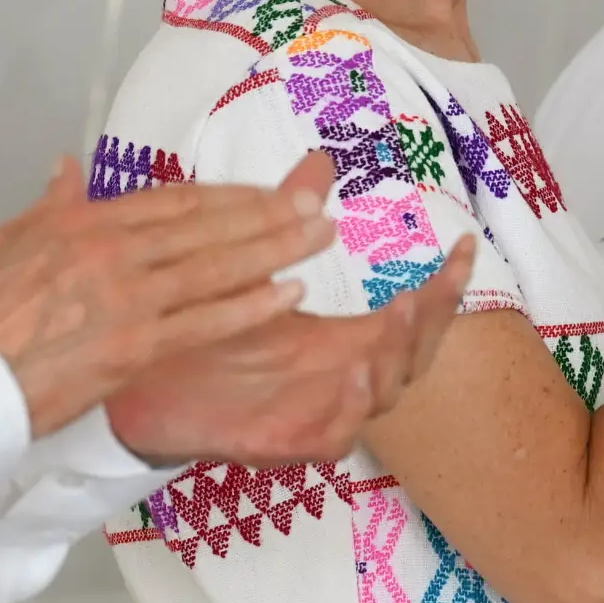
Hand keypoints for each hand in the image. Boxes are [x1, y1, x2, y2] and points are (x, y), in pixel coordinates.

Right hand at [0, 151, 338, 437]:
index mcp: (86, 221)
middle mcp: (116, 251)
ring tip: (319, 237)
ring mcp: (130, 298)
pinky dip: (250, 305)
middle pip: (208, 225)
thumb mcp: (7, 239)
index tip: (266, 191)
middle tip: (317, 203)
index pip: (173, 200)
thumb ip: (51, 203)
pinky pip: (206, 321)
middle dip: (268, 213)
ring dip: (275, 249)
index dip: (227, 195)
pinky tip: (289, 293)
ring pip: (217, 266)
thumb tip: (68, 165)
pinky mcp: (136, 345)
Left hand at [104, 236, 475, 468]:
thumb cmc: (202, 333)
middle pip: (411, 360)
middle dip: (432, 325)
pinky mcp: (282, 442)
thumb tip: (319, 161)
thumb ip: (289, 218)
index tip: (465, 245)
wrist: (138, 386)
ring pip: (382, 398)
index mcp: (339, 341)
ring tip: (399, 315)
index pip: (409, 318)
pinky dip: (353, 407)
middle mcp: (336, 378)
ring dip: (397, 358)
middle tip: (433, 287)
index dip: (444, 288)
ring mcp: (315, 411)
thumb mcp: (252, 269)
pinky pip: (335, 435)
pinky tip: (356, 373)